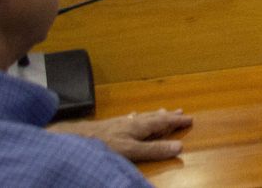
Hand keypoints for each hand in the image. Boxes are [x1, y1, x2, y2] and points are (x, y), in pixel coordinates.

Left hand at [52, 109, 191, 161]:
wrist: (72, 140)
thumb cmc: (102, 146)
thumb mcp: (131, 151)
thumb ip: (154, 150)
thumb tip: (179, 147)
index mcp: (139, 127)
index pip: (162, 123)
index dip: (176, 122)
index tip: (190, 119)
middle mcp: (130, 122)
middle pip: (152, 118)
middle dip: (167, 117)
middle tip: (180, 112)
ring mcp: (118, 123)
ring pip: (140, 117)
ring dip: (153, 116)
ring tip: (161, 111)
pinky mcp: (107, 126)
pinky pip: (127, 119)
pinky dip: (134, 117)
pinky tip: (131, 116)